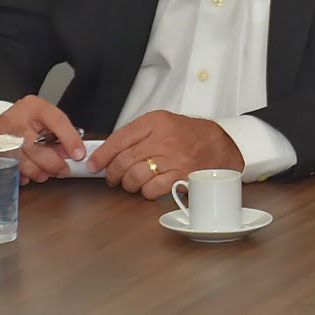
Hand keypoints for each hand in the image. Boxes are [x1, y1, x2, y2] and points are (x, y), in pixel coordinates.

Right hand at [0, 95, 85, 184]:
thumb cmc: (21, 123)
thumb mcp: (42, 120)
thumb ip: (58, 134)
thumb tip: (72, 153)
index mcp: (33, 106)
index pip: (57, 121)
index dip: (70, 139)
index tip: (78, 154)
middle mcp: (16, 119)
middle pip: (38, 147)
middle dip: (54, 164)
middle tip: (62, 170)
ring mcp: (1, 137)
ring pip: (24, 162)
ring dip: (38, 172)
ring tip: (44, 173)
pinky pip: (11, 170)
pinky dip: (22, 175)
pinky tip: (26, 172)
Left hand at [87, 110, 243, 199]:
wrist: (220, 144)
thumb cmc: (190, 135)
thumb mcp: (164, 123)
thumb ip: (138, 134)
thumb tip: (110, 151)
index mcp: (156, 122)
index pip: (120, 139)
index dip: (102, 154)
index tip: (94, 164)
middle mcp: (164, 139)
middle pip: (124, 160)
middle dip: (113, 173)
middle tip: (112, 177)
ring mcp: (173, 159)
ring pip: (135, 176)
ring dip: (128, 184)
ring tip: (130, 183)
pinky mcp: (181, 176)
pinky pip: (152, 189)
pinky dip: (145, 192)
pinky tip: (148, 188)